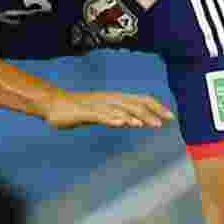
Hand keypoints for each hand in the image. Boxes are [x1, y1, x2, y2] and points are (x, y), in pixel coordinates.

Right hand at [45, 89, 174, 129]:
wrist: (51, 104)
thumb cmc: (76, 109)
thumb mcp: (100, 113)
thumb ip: (117, 115)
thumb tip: (134, 121)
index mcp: (112, 99)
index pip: (139, 100)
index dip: (156, 107)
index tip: (171, 117)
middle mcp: (107, 99)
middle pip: (133, 103)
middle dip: (151, 112)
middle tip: (166, 122)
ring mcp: (95, 105)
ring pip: (119, 109)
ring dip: (135, 116)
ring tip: (149, 124)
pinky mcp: (83, 112)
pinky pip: (99, 115)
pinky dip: (112, 118)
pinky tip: (122, 123)